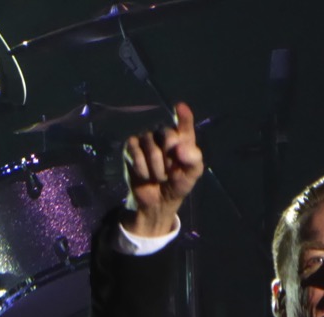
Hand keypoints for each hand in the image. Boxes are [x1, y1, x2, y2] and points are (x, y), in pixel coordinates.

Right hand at [122, 101, 204, 235]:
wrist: (158, 201)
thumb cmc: (177, 184)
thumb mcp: (191, 174)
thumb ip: (193, 160)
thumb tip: (179, 148)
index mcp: (182, 139)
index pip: (184, 125)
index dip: (183, 117)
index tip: (181, 107)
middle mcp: (163, 135)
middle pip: (167, 135)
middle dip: (170, 159)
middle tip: (170, 172)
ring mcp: (146, 139)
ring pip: (151, 148)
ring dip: (157, 169)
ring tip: (158, 177)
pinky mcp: (130, 148)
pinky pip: (135, 152)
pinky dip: (142, 168)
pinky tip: (145, 175)